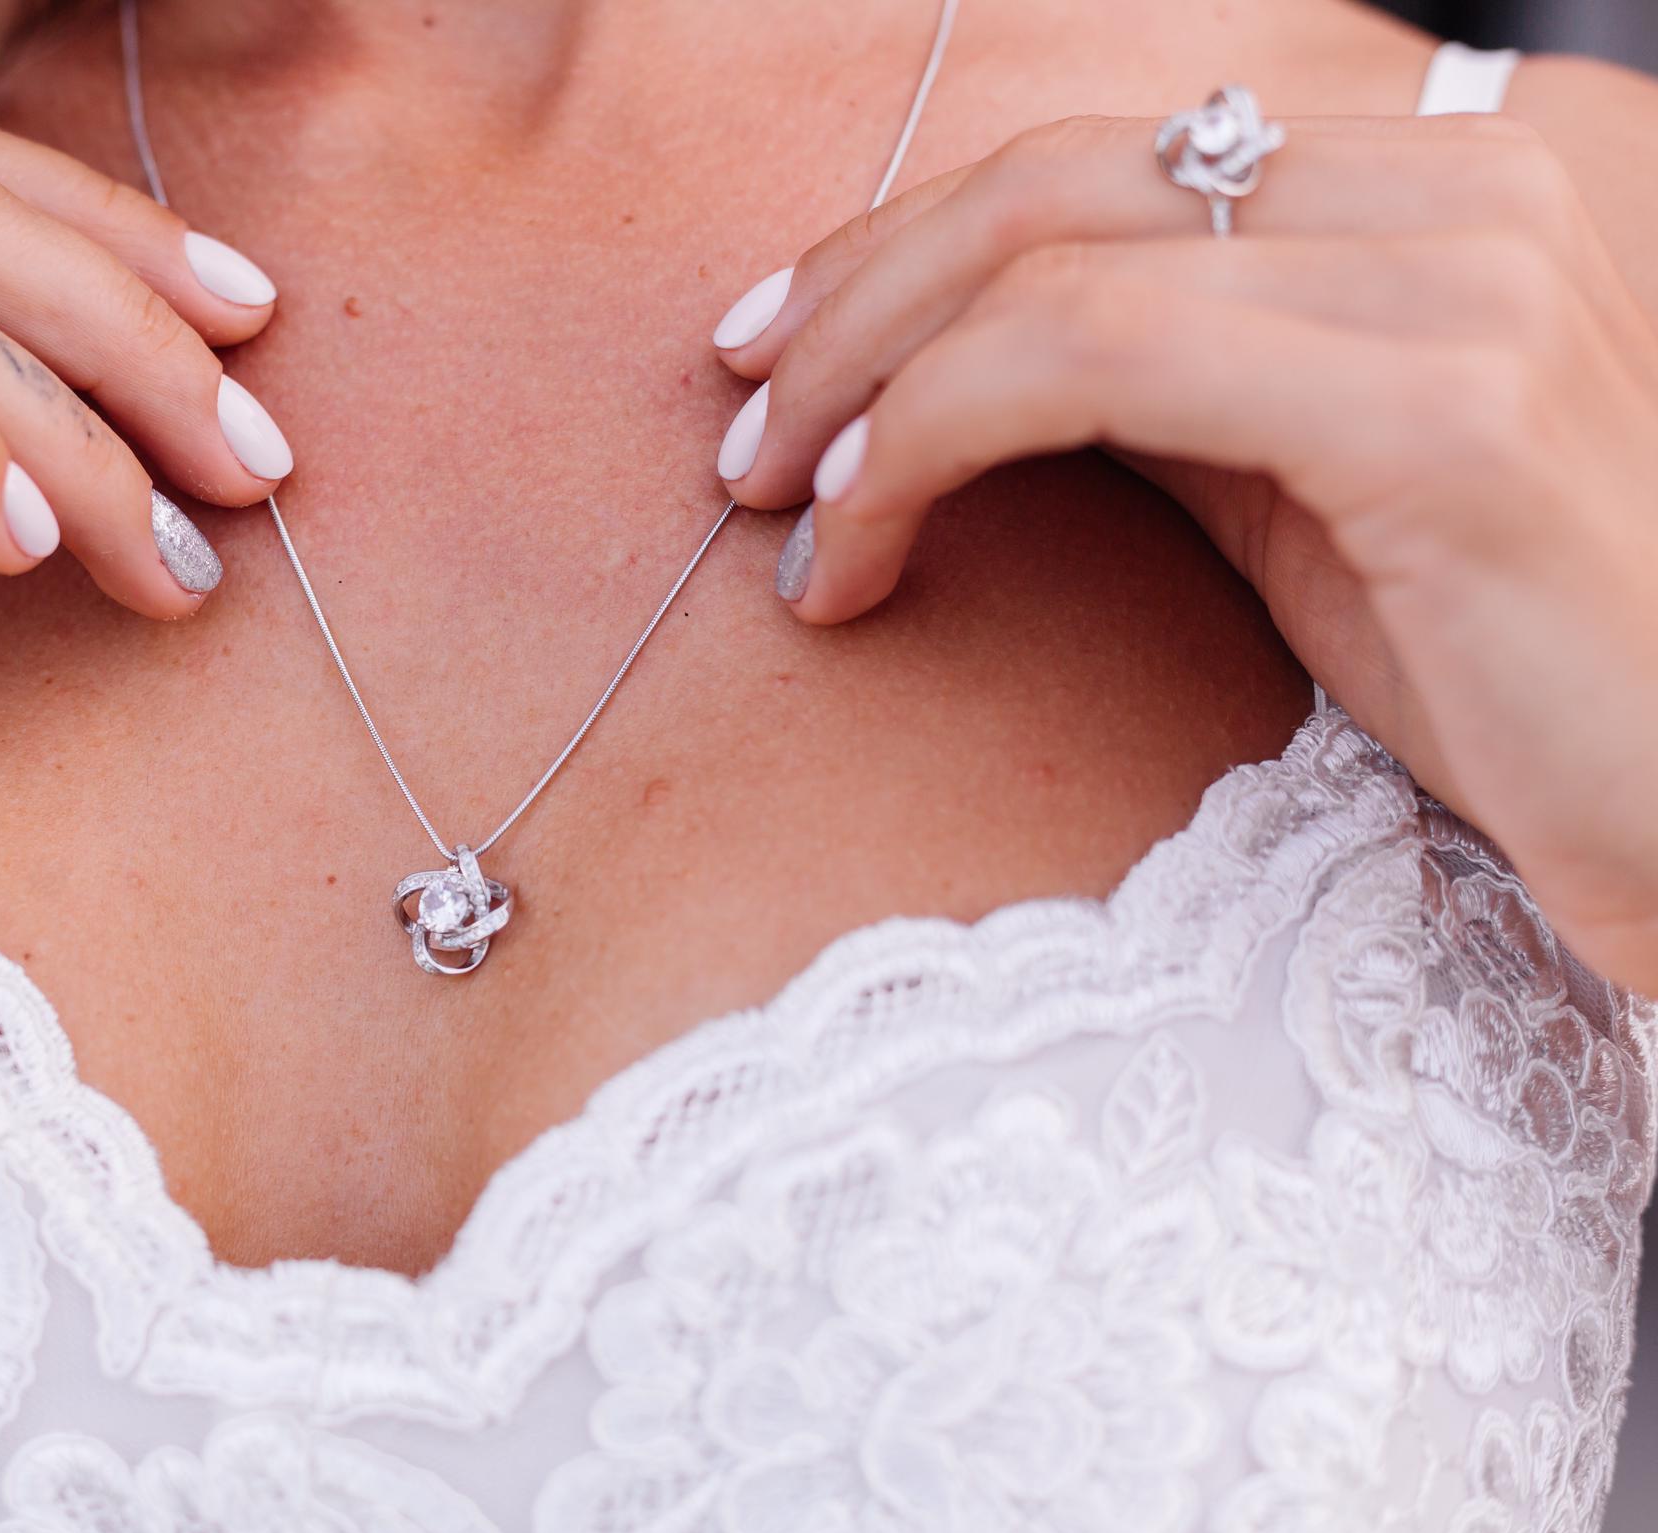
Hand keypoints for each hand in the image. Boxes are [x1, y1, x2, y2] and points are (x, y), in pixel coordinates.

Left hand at [713, 113, 1657, 991]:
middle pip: (1054, 183)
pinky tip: (860, 551)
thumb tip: (950, 355)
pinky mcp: (1442, 408)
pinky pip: (1098, 365)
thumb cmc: (1496, 668)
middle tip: (741, 439)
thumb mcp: (1300, 486)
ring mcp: (1467, 284)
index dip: (898, 244)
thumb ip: (1165, 381)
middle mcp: (1465, 191)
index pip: (1098, 159)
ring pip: (1053, 269)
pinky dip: (930, 444)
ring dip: (863, 391)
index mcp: (1431, 188)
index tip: (769, 352)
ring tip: (781, 516)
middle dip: (850, 306)